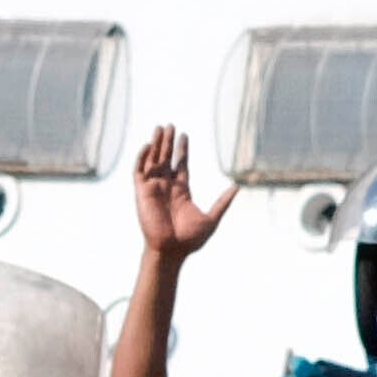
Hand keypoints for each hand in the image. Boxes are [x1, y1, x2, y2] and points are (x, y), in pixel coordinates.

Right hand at [133, 126, 229, 260]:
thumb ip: (223, 202)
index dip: (182, 150)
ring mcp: (154, 188)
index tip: (184, 135)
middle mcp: (167, 187)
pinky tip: (148, 145)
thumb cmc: (190, 240)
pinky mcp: (142, 192)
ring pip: (153, 160)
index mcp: (182, 191)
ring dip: (156, 144)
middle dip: (168, 142)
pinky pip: (139, 171)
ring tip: (160, 128)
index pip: (181, 164)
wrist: (171, 251)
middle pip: (166, 158)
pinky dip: (142, 157)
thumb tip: (237, 187)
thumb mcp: (212, 218)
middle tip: (171, 125)